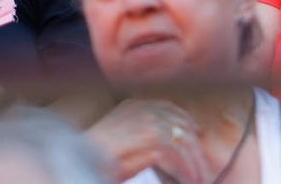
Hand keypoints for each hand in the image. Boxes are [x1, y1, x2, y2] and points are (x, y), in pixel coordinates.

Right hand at [86, 99, 213, 183]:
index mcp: (134, 103)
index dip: (186, 122)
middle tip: (202, 169)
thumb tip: (173, 137)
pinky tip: (187, 181)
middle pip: (182, 126)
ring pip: (184, 143)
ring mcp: (147, 123)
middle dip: (194, 150)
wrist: (79, 161)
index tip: (196, 137)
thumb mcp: (121, 133)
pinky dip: (186, 171)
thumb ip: (142, 128)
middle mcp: (142, 109)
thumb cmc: (99, 154)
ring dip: (194, 164)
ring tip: (198, 180)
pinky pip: (178, 156)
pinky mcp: (151, 141)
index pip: (169, 107)